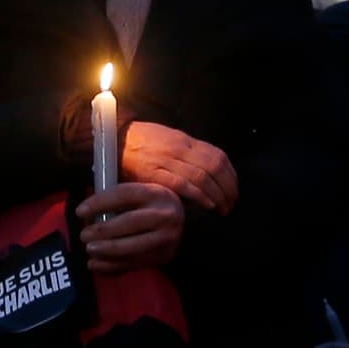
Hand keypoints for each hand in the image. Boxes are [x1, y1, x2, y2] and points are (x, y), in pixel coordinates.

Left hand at [73, 179, 183, 273]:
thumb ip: (117, 198)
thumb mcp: (140, 193)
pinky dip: (112, 266)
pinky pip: (134, 263)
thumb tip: (86, 210)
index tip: (80, 211)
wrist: (185, 224)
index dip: (99, 202)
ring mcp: (166, 238)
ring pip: (132, 247)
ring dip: (106, 251)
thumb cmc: (151, 205)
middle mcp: (164, 215)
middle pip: (129, 222)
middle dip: (102, 231)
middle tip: (83, 235)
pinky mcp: (164, 257)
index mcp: (155, 193)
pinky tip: (96, 265)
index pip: (123, 194)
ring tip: (89, 250)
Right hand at [120, 121, 237, 212]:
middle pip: (215, 168)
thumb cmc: (141, 141)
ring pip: (203, 177)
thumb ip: (187, 152)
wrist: (114, 139)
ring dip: (217, 195)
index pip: (218, 156)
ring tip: (222, 208)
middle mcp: (180, 148)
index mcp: (185, 140)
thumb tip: (207, 169)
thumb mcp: (169, 139)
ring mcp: (167, 160)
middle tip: (231, 203)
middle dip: (228, 188)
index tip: (234, 189)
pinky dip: (199, 195)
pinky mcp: (154, 173)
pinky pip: (183, 184)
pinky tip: (207, 204)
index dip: (231, 175)